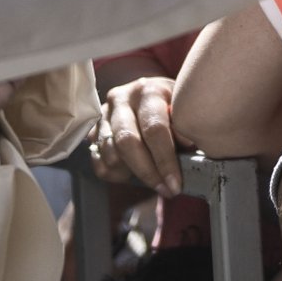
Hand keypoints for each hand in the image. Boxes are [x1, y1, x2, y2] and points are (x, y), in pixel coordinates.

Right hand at [89, 75, 182, 195]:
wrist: (151, 98)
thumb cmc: (172, 110)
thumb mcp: (183, 113)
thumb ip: (184, 128)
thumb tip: (188, 143)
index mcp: (149, 91)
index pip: (154, 128)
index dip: (165, 160)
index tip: (175, 184)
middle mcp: (122, 98)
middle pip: (127, 142)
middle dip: (147, 172)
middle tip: (164, 189)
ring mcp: (103, 113)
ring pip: (111, 154)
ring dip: (131, 173)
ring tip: (151, 178)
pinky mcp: (93, 129)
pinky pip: (98, 162)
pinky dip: (115, 174)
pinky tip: (132, 172)